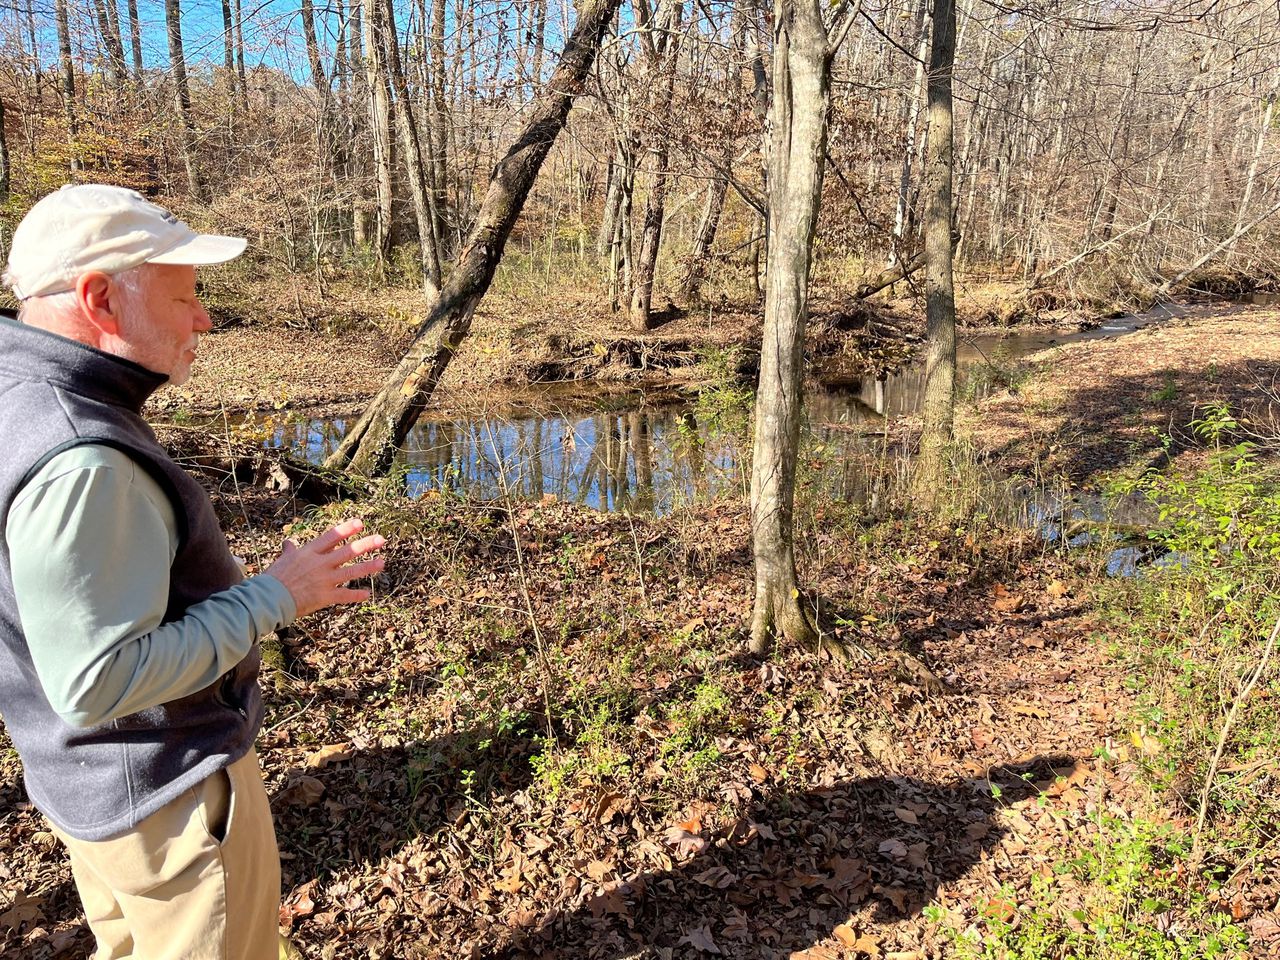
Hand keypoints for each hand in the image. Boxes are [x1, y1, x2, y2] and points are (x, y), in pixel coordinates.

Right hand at [264, 518, 385, 617]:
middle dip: (365, 544)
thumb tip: (287, 543)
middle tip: (381, 539)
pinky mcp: (325, 596)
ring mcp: (324, 580)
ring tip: (382, 562)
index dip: (347, 529)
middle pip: (347, 551)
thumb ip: (289, 551)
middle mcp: (320, 564)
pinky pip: (345, 595)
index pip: (331, 537)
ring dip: (368, 567)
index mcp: (309, 553)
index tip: (360, 523)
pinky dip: (356, 595)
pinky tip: (368, 594)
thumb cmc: (273, 579)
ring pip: (351, 572)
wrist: (269, 599)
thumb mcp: (282, 561)